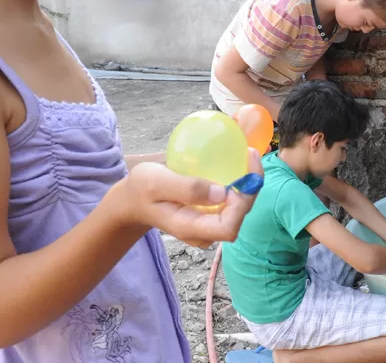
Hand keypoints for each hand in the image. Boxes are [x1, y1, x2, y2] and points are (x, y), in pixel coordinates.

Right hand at [115, 147, 262, 248]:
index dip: (242, 204)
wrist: (134, 199)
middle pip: (240, 216)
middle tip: (251, 154)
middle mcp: (204, 230)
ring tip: (248, 154)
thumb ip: (187, 188)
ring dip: (248, 183)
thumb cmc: (141, 189)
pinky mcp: (211, 213)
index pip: (229, 227)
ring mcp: (209, 223)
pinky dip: (240, 181)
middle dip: (251, 187)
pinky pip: (233, 200)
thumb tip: (222, 194)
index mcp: (190, 227)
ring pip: (240, 208)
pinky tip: (238, 162)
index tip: (241, 174)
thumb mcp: (156, 182)